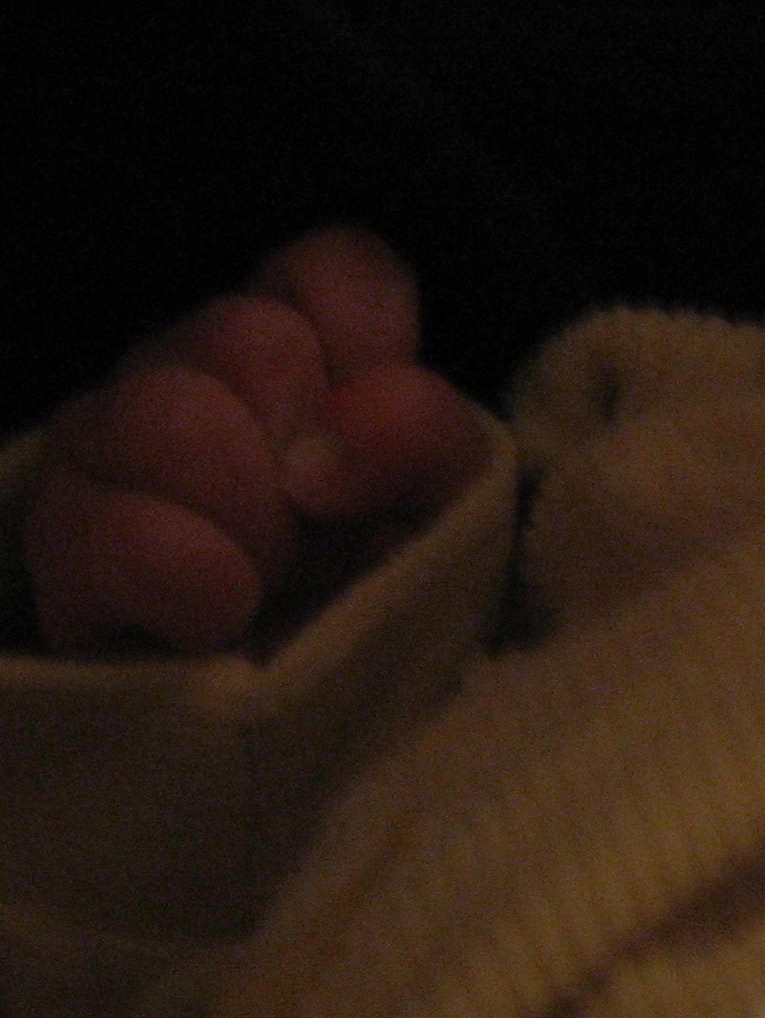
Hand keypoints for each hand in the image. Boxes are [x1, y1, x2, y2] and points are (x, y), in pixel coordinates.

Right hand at [23, 228, 487, 654]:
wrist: (317, 751)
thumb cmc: (390, 605)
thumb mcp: (451, 512)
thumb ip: (425, 436)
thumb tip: (339, 427)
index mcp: (315, 357)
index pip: (328, 267)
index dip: (361, 331)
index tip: (380, 428)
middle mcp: (205, 380)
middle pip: (240, 331)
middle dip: (301, 441)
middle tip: (319, 529)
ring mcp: (115, 456)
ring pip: (152, 410)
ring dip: (242, 510)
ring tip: (270, 580)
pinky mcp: (61, 553)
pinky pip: (91, 525)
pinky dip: (177, 570)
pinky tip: (217, 614)